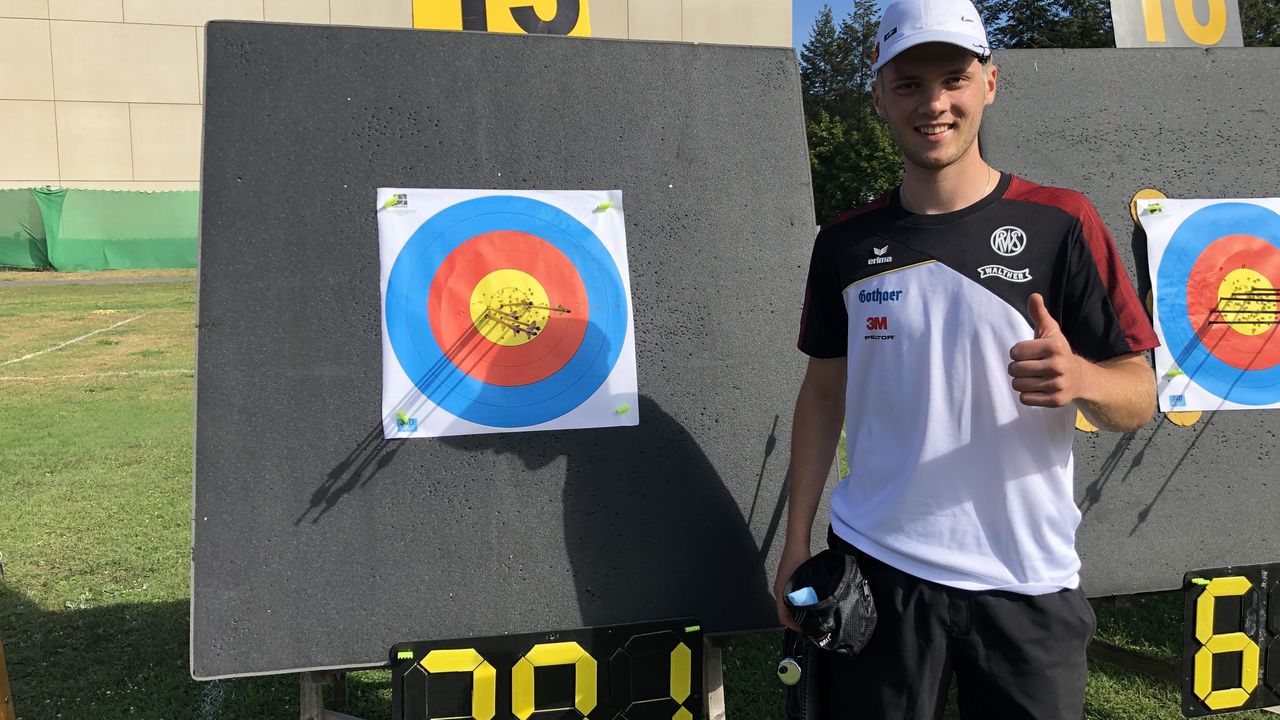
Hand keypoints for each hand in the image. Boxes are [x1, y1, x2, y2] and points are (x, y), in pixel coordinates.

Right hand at [774, 541, 810, 630]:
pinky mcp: (784, 580)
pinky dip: (795, 602)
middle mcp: (778, 591)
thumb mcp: (805, 581)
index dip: (793, 626)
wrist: (796, 545)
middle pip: (783, 612)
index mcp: (781, 593)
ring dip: (796, 610)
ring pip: (785, 604)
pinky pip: (787, 596)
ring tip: (809, 612)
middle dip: (795, 620)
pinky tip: (806, 599)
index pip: (783, 618)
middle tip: (809, 622)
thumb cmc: (799, 561)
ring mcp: (780, 585)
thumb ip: (806, 597)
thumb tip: (813, 609)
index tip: (804, 628)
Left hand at [1007, 293, 1083, 407]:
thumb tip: (1033, 295)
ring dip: (1021, 382)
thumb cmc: (1058, 351)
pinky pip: (1025, 399)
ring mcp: (1058, 384)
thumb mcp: (1051, 331)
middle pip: (1014, 369)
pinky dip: (1027, 395)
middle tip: (1030, 366)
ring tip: (1033, 377)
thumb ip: (1039, 314)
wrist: (1080, 378)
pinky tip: (1038, 388)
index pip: (1015, 352)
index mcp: (1054, 346)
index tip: (1028, 353)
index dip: (1017, 353)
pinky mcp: (1056, 400)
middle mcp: (1058, 365)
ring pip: (1018, 385)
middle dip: (1017, 368)